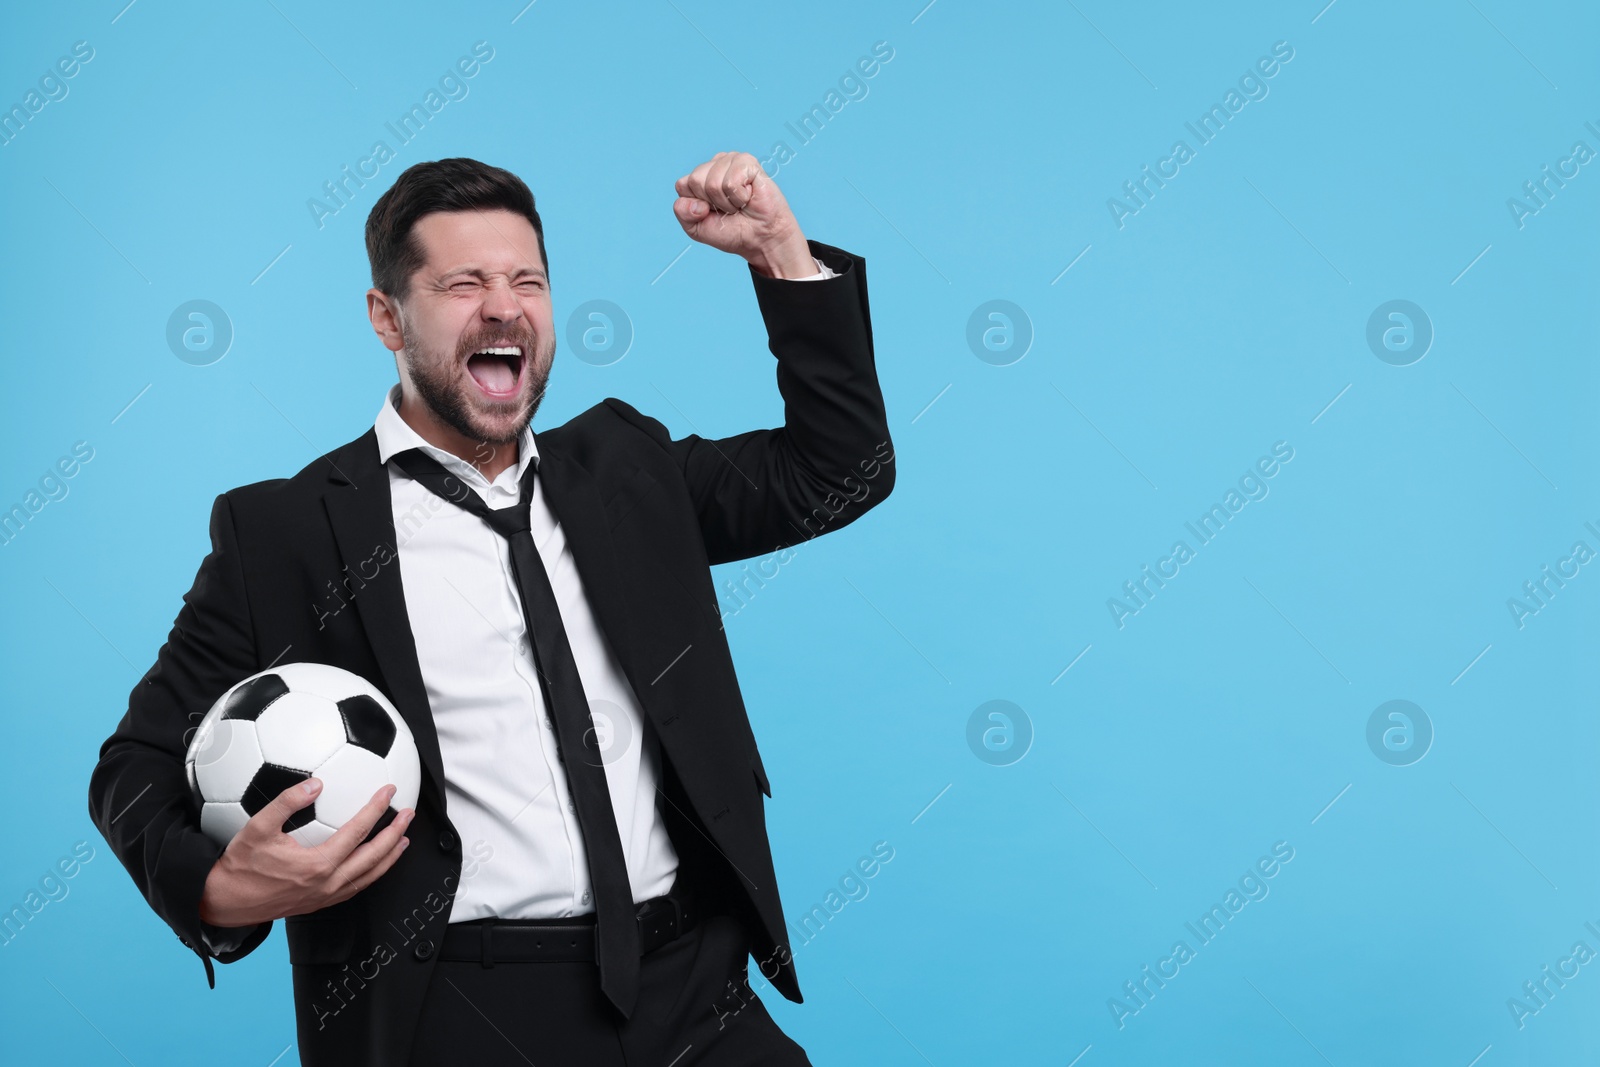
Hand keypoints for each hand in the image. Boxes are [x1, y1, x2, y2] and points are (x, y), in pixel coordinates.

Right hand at [198, 779, 412, 927]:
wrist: (225, 903)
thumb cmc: (240, 866)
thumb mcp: (257, 828)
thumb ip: (287, 803)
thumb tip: (314, 783)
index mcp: (317, 865)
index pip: (358, 831)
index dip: (376, 809)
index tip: (389, 792)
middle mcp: (327, 883)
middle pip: (374, 856)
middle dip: (395, 834)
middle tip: (409, 815)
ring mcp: (326, 896)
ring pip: (369, 876)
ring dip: (389, 857)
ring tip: (403, 841)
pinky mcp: (320, 903)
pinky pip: (355, 888)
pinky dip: (373, 873)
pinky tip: (375, 864)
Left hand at [673, 151, 815, 277]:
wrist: (761, 239)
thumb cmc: (733, 231)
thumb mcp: (696, 228)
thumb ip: (682, 212)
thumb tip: (694, 201)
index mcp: (701, 176)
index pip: (682, 185)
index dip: (696, 207)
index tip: (713, 213)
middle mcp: (715, 164)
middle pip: (695, 181)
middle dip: (711, 203)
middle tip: (729, 209)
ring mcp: (731, 159)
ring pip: (712, 183)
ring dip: (727, 203)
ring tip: (740, 204)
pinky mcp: (747, 162)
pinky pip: (730, 182)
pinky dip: (739, 197)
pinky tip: (749, 196)